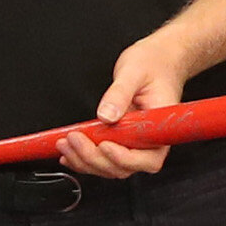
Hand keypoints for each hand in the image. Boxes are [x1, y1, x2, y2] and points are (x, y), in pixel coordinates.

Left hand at [59, 38, 191, 180]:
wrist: (157, 59)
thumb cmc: (154, 64)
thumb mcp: (134, 72)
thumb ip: (120, 94)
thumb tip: (106, 114)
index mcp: (160, 128)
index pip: (148, 158)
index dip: (124, 158)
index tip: (105, 145)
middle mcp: (149, 141)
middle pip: (123, 167)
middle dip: (94, 158)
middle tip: (74, 139)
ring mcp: (134, 143)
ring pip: (110, 167)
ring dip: (85, 161)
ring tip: (65, 144)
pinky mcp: (121, 140)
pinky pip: (104, 158)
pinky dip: (84, 159)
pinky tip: (70, 153)